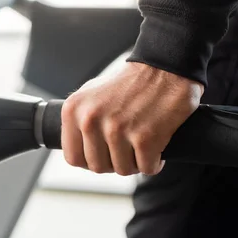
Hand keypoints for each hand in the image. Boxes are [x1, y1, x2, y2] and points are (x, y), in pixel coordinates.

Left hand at [61, 62, 202, 175]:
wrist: (164, 68)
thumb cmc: (129, 82)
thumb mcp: (90, 95)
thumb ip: (78, 120)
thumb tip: (74, 146)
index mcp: (73, 111)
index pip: (72, 157)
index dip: (89, 160)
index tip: (102, 155)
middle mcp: (90, 120)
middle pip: (98, 167)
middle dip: (114, 162)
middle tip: (126, 148)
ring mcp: (117, 130)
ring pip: (122, 170)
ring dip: (135, 162)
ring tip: (140, 144)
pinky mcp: (145, 138)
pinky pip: (146, 168)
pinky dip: (154, 162)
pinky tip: (155, 146)